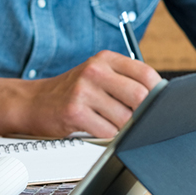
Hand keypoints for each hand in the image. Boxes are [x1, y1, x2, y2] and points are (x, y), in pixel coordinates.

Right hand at [27, 51, 161, 138]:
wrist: (33, 102)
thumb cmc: (72, 92)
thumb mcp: (97, 75)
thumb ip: (125, 81)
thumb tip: (162, 100)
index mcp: (104, 59)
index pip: (146, 74)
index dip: (156, 93)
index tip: (154, 104)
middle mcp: (93, 70)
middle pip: (140, 96)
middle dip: (142, 113)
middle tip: (134, 118)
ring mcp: (83, 90)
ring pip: (126, 118)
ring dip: (123, 127)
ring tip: (108, 122)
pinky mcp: (74, 111)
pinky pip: (108, 131)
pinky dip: (107, 136)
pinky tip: (95, 128)